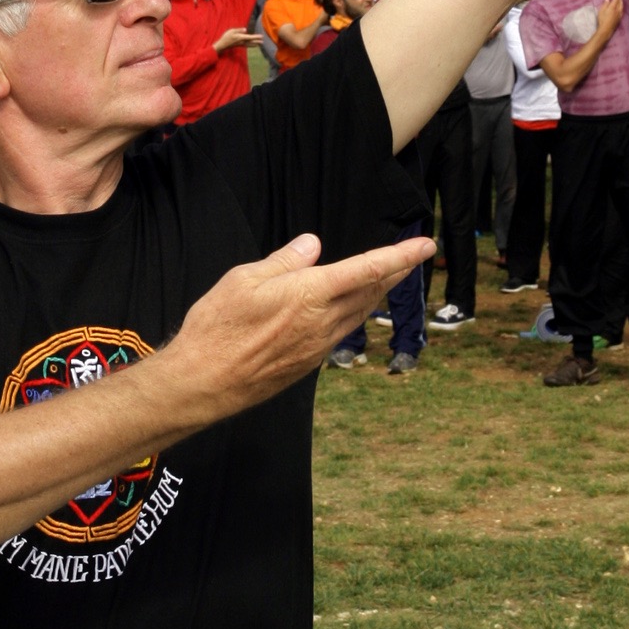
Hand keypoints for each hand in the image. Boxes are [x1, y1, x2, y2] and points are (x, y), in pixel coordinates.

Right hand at [168, 232, 436, 413]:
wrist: (204, 384)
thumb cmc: (217, 327)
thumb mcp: (244, 279)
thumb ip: (284, 261)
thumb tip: (313, 244)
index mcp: (310, 294)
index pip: (367, 269)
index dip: (400, 256)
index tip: (425, 245)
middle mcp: (323, 322)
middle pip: (371, 292)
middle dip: (397, 272)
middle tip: (416, 257)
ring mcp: (319, 346)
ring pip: (360, 314)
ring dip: (379, 293)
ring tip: (391, 278)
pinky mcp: (309, 363)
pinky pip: (343, 331)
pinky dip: (357, 313)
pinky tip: (354, 308)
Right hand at [213, 27, 261, 53]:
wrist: (222, 45)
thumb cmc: (226, 37)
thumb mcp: (232, 31)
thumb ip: (239, 30)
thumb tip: (245, 30)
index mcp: (241, 37)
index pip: (250, 37)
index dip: (256, 36)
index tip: (261, 36)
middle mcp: (242, 42)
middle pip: (251, 41)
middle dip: (257, 41)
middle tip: (263, 41)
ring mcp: (241, 44)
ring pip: (249, 44)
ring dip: (255, 44)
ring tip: (259, 44)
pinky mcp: (239, 45)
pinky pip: (247, 45)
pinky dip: (251, 45)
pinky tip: (253, 45)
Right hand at [596, 0, 625, 40]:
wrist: (606, 29)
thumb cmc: (602, 19)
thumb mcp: (601, 11)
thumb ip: (605, 4)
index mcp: (613, 7)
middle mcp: (618, 10)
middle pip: (620, 2)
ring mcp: (619, 14)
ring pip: (622, 6)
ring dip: (621, 2)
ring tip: (620, 0)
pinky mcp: (619, 18)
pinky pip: (621, 10)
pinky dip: (621, 7)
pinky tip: (620, 8)